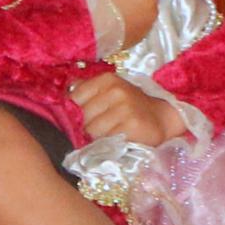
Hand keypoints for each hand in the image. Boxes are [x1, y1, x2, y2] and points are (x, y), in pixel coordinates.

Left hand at [70, 68, 192, 148]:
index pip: (74, 98)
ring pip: (92, 131)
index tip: (83, 118)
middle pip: (82, 117)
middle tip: (98, 129)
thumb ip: (85, 90)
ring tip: (108, 135)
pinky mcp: (132, 127)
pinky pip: (107, 141)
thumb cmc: (130, 105)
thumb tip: (61, 95)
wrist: (163, 117)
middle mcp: (115, 91)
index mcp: (106, 79)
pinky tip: (117, 140)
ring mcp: (124, 109)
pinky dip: (108, 144)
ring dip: (97, 138)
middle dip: (86, 127)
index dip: (75, 112)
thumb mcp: (109, 90)